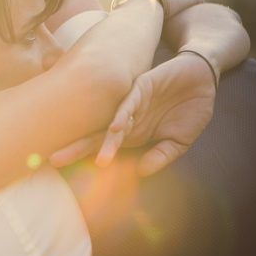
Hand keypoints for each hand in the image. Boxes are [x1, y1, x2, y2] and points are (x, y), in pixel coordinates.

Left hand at [50, 52, 215, 175]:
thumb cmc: (188, 110)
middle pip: (94, 136)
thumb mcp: (179, 141)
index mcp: (130, 135)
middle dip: (75, 149)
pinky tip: (117, 128)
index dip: (86, 161)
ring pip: (112, 123)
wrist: (202, 79)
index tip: (68, 177)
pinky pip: (129, 102)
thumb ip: (161, 155)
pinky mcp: (141, 88)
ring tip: (99, 160)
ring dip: (105, 141)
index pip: (102, 149)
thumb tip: (141, 172)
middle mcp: (125, 120)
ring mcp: (131, 104)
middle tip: (53, 161)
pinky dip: (124, 115)